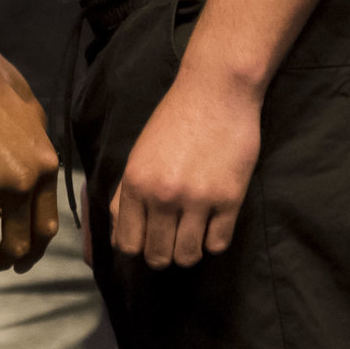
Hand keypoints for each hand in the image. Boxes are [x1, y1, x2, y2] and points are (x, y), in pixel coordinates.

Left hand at [110, 67, 261, 268]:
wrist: (216, 91)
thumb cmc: (175, 119)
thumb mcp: (139, 153)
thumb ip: (127, 193)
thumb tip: (120, 232)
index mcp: (136, 183)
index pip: (127, 243)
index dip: (137, 247)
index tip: (148, 240)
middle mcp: (163, 195)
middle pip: (157, 256)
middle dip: (163, 254)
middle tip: (172, 240)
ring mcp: (198, 199)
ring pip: (188, 256)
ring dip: (189, 250)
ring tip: (193, 233)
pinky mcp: (229, 199)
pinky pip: (218, 244)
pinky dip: (214, 241)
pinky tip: (213, 224)